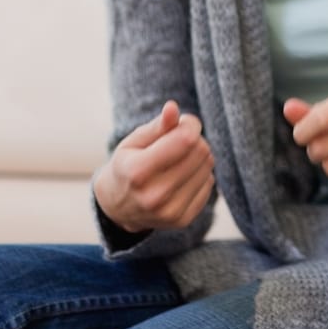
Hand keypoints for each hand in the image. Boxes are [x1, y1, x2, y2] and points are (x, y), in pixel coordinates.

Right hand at [94, 100, 215, 233]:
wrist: (118, 207)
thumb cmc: (127, 166)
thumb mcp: (134, 142)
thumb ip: (157, 126)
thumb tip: (173, 108)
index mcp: (137, 172)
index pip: (186, 139)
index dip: (190, 124)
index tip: (184, 122)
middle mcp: (154, 196)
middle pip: (200, 152)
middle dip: (194, 140)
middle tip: (179, 142)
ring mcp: (170, 212)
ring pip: (208, 167)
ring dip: (199, 157)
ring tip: (179, 159)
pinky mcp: (183, 220)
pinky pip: (209, 184)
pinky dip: (200, 175)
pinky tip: (182, 177)